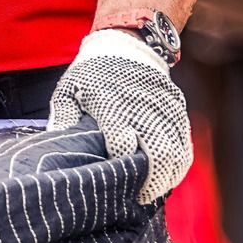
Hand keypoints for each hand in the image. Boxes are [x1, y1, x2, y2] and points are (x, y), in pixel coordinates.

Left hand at [48, 28, 191, 203]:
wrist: (128, 44)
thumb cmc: (92, 74)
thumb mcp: (69, 91)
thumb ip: (63, 119)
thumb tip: (57, 146)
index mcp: (112, 105)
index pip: (122, 143)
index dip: (120, 166)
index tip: (114, 182)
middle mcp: (142, 108)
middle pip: (158, 154)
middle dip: (151, 182)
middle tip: (139, 198)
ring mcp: (164, 110)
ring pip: (176, 152)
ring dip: (167, 177)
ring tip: (152, 191)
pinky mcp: (177, 110)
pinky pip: (185, 144)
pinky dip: (179, 164)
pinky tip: (168, 176)